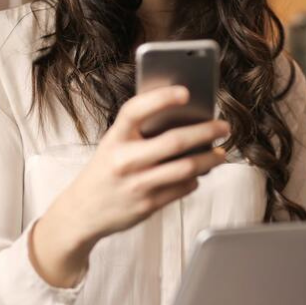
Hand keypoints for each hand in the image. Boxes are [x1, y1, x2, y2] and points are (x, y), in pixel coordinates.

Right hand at [29, 86, 229, 285]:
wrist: (82, 212)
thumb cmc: (104, 172)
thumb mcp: (112, 145)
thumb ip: (138, 132)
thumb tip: (182, 119)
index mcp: (114, 139)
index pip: (136, 110)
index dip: (161, 98)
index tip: (185, 92)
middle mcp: (125, 160)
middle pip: (174, 142)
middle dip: (205, 132)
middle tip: (223, 127)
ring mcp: (137, 185)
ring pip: (185, 168)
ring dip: (209, 159)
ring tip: (220, 153)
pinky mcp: (147, 205)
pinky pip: (182, 188)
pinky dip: (195, 179)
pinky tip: (198, 174)